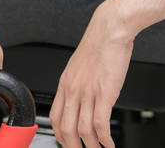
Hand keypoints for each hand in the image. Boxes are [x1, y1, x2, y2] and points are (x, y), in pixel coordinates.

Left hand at [49, 6, 133, 147]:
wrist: (109, 29)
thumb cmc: (98, 45)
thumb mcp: (79, 66)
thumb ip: (78, 84)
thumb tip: (81, 100)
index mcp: (65, 83)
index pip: (54, 116)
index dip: (59, 134)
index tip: (67, 142)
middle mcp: (73, 90)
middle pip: (66, 128)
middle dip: (73, 146)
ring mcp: (88, 92)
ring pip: (83, 130)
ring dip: (92, 146)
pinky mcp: (104, 93)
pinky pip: (101, 124)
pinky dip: (105, 139)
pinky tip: (110, 143)